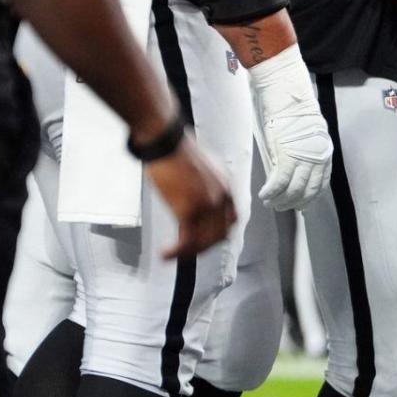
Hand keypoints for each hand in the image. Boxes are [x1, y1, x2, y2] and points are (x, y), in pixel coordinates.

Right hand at [145, 134, 236, 257]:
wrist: (166, 141)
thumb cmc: (178, 151)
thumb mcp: (205, 167)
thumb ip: (209, 184)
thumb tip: (201, 194)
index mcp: (228, 187)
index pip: (232, 219)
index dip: (219, 233)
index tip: (207, 239)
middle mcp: (222, 197)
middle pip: (220, 233)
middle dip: (205, 246)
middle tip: (190, 252)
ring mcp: (207, 205)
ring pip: (204, 240)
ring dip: (189, 252)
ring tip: (174, 255)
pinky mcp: (189, 209)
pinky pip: (186, 239)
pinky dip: (177, 251)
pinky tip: (165, 254)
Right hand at [248, 46, 333, 211]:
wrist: (289, 97)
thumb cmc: (294, 113)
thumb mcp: (306, 136)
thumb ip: (304, 152)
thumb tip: (295, 167)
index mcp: (324, 153)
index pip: (320, 183)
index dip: (310, 197)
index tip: (302, 206)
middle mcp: (317, 158)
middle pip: (308, 190)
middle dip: (294, 203)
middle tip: (282, 208)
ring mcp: (303, 158)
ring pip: (294, 189)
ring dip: (281, 200)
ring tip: (271, 204)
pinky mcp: (287, 156)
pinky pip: (280, 181)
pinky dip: (272, 191)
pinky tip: (264, 196)